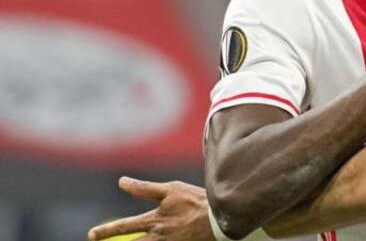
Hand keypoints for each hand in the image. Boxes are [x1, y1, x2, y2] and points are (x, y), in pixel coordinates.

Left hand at [88, 177, 212, 240]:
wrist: (221, 218)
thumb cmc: (196, 201)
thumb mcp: (171, 190)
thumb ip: (144, 189)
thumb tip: (121, 182)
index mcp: (154, 221)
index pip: (124, 226)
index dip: (106, 231)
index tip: (91, 234)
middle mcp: (158, 237)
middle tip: (97, 240)